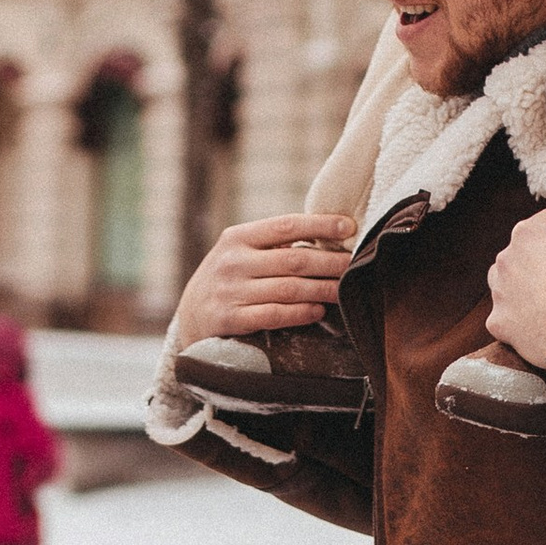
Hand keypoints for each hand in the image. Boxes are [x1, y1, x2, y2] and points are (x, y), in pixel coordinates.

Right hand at [172, 213, 354, 349]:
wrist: (189, 318)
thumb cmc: (228, 280)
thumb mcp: (239, 254)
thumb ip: (272, 246)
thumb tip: (327, 239)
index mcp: (237, 237)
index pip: (286, 225)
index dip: (320, 225)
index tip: (349, 227)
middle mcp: (232, 261)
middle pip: (294, 260)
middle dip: (331, 263)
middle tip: (356, 265)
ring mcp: (230, 291)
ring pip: (289, 289)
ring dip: (322, 290)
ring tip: (344, 290)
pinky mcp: (230, 319)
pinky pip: (273, 315)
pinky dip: (300, 314)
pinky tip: (318, 311)